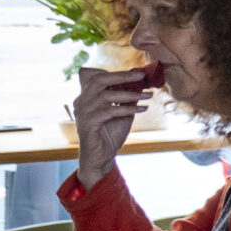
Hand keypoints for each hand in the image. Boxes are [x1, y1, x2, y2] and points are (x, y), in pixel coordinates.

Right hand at [70, 67, 150, 188]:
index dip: (118, 74)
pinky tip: (142, 109)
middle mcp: (81, 102)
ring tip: (148, 95)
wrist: (101, 158)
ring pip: (106, 96)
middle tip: (141, 76)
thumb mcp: (123, 113)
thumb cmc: (110, 134)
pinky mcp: (88, 123)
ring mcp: (83, 112)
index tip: (139, 72)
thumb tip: (143, 83)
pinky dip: (127, 108)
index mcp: (87, 97)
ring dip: (130, 94)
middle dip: (122, 77)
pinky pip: (110, 111)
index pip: (100, 78)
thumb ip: (128, 99)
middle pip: (99, 81)